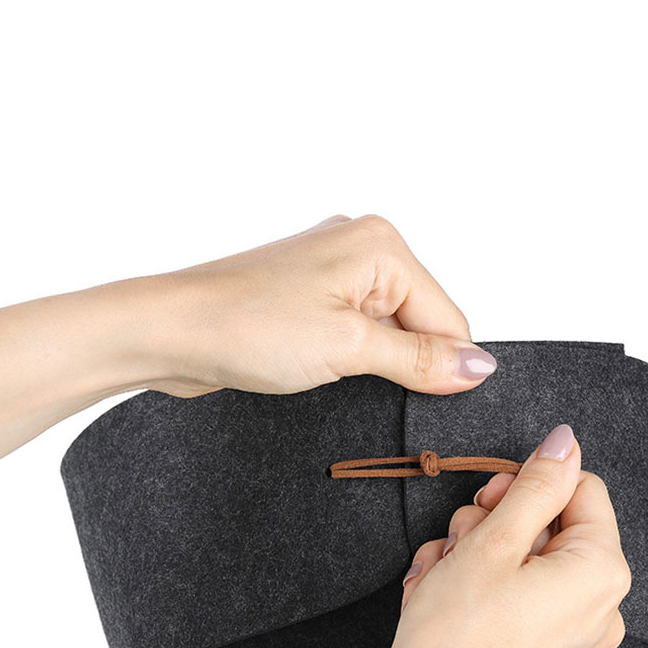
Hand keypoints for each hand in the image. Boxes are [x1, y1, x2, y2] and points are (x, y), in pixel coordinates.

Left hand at [146, 213, 497, 397]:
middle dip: (403, 362)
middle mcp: (357, 246)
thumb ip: (419, 357)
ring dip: (372, 362)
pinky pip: (351, 331)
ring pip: (384, 330)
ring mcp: (328, 270)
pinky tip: (319, 368)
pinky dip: (348, 357)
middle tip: (361, 383)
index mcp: (378, 243)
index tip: (433, 405)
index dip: (443, 365)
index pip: (447, 315)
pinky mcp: (305, 296)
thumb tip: (479, 366)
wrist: (169, 331)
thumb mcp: (347, 346)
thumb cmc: (245, 324)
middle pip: (418, 320)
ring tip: (330, 372)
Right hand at [330, 424, 631, 647]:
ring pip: (520, 555)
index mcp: (598, 572)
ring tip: (438, 575)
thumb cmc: (456, 637)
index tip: (486, 499)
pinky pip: (513, 593)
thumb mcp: (493, 542)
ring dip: (470, 552)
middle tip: (458, 541)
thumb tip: (565, 442)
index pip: (578, 488)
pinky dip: (473, 584)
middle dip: (490, 523)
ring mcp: (569, 632)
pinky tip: (437, 596)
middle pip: (546, 522)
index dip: (525, 483)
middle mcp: (596, 605)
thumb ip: (535, 486)